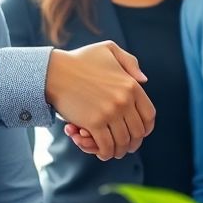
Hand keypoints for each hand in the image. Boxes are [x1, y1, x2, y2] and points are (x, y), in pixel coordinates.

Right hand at [45, 41, 154, 160]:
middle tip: (124, 147)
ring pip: (122, 142)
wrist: (54, 71)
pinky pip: (106, 146)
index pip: (149, 115)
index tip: (138, 134)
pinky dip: (105, 153)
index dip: (146, 129)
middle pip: (137, 132)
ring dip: (118, 151)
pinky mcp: (93, 122)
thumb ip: (130, 62)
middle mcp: (124, 100)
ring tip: (113, 152)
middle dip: (132, 144)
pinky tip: (102, 153)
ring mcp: (109, 112)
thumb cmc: (79, 60)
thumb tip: (144, 81)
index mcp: (131, 85)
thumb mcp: (109, 49)